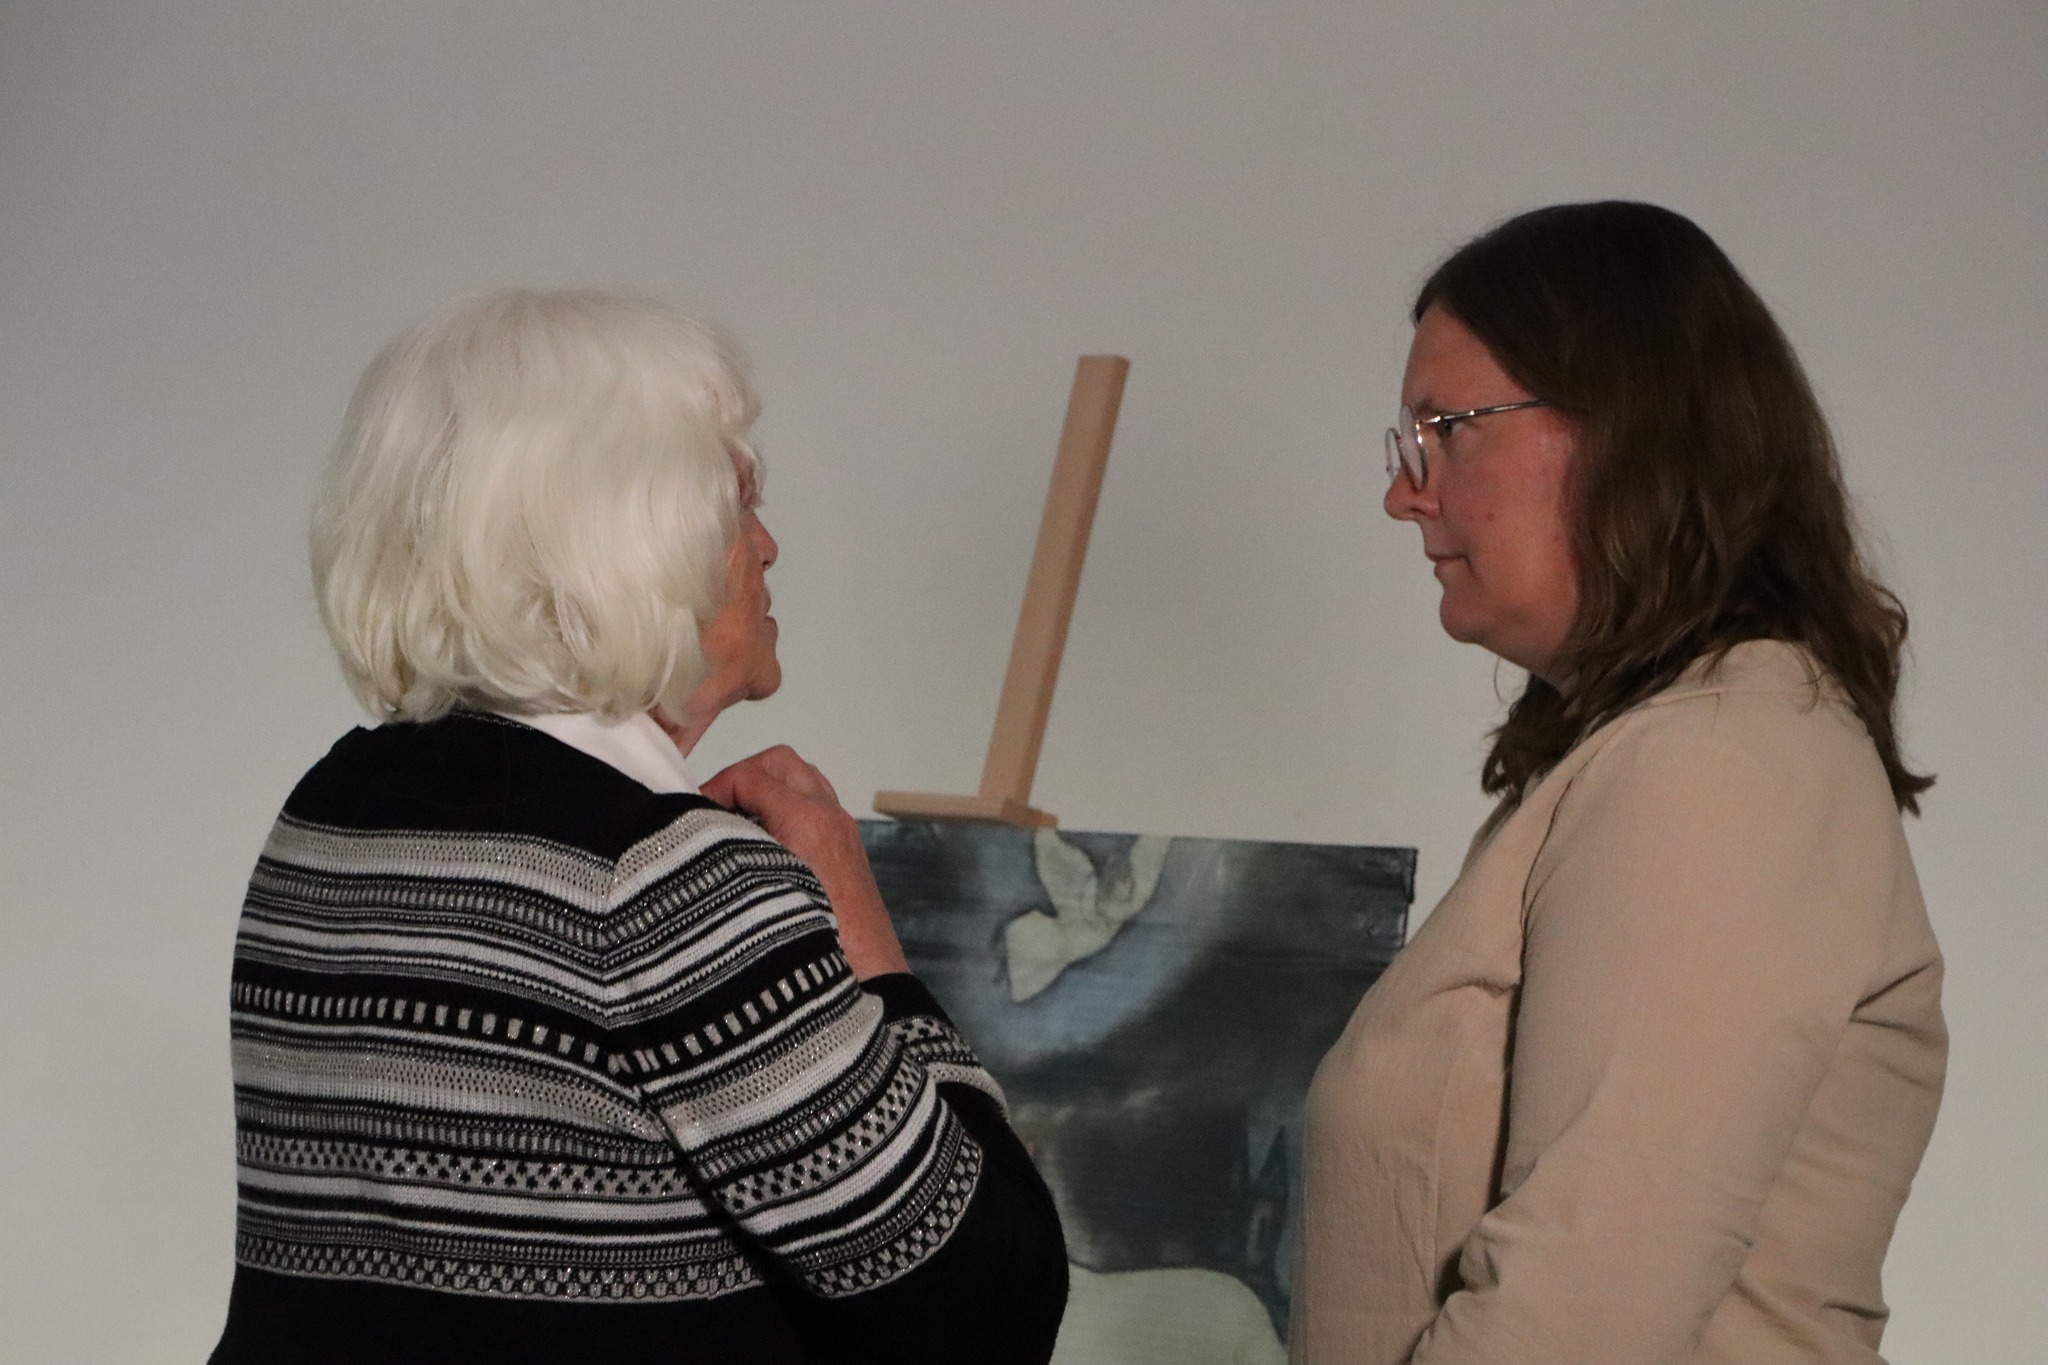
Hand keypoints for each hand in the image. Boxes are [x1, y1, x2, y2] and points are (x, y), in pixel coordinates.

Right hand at [701, 746, 910, 980]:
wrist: (866, 981)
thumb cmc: (810, 942)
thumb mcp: (756, 890)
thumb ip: (725, 855)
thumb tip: (692, 839)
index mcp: (808, 820)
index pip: (751, 777)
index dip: (713, 787)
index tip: (690, 814)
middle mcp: (831, 817)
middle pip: (782, 764)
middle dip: (743, 777)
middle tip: (714, 809)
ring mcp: (844, 833)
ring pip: (803, 783)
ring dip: (767, 792)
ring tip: (734, 827)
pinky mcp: (848, 854)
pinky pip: (815, 810)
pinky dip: (786, 812)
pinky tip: (761, 851)